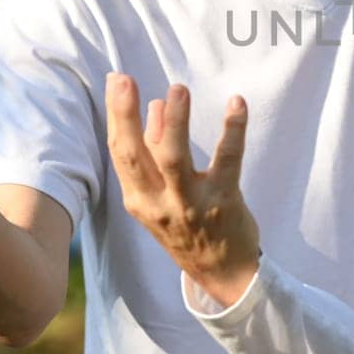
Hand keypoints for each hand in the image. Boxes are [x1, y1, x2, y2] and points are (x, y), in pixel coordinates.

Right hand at [106, 74, 260, 304]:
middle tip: (126, 80)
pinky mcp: (224, 202)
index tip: (116, 80)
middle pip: (134, 155)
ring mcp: (190, 204)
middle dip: (125, 115)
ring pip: (174, 159)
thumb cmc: (188, 226)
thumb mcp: (160, 196)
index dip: (116, 115)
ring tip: (178, 90)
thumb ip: (155, 152)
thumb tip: (155, 106)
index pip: (120, 153)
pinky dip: (233, 130)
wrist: (222, 273)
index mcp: (139, 199)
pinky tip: (237, 104)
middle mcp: (158, 204)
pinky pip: (228, 161)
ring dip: (175, 122)